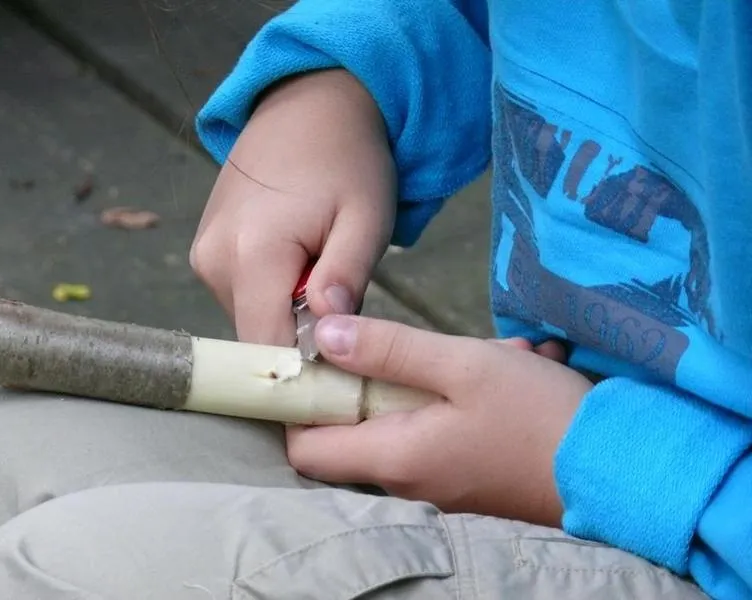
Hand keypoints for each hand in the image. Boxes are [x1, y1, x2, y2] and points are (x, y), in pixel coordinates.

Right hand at [190, 69, 395, 345]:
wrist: (308, 106)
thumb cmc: (347, 160)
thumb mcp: (366, 217)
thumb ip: (346, 276)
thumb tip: (327, 333)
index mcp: (253, 253)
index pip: (267, 346)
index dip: (303, 371)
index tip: (338, 377)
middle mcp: (214, 259)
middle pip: (256, 336)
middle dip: (300, 338)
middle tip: (342, 310)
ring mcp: (204, 254)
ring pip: (249, 317)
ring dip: (287, 314)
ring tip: (321, 274)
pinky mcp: (206, 249)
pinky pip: (241, 295)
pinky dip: (273, 295)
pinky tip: (300, 264)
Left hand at [286, 315, 592, 526]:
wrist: (620, 467)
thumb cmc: (537, 415)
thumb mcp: (460, 365)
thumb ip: (387, 349)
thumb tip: (321, 336)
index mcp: (394, 456)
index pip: (305, 447)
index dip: (298, 402)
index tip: (315, 357)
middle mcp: (407, 479)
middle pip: (357, 425)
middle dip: (383, 375)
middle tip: (428, 346)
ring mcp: (439, 480)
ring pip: (408, 415)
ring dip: (435, 377)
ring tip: (494, 355)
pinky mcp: (467, 472)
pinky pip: (442, 426)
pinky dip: (461, 394)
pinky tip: (511, 369)